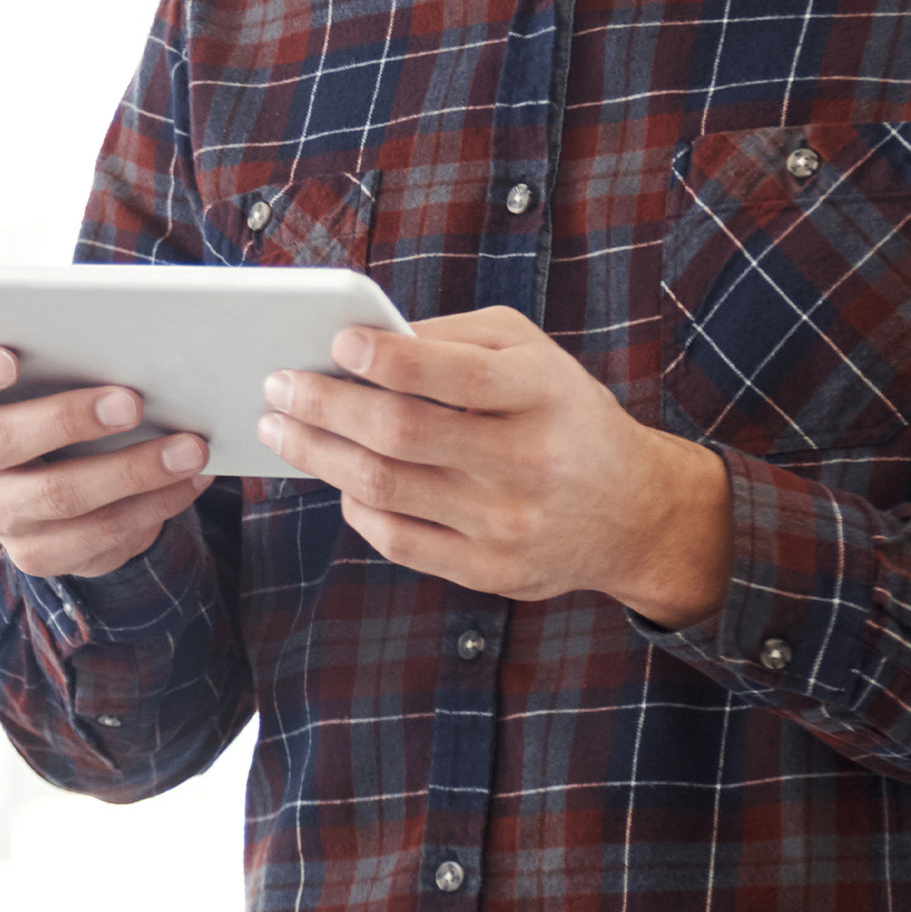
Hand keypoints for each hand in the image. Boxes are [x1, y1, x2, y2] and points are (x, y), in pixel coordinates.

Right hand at [0, 343, 213, 582]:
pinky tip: (188, 482)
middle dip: (69, 418)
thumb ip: (73, 351)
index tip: (7, 359)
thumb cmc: (71, 396)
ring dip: (132, 470)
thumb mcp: (62, 370)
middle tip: (133, 400)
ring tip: (189, 448)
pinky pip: (93, 538)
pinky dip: (151, 507)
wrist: (80, 475)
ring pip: (56, 496)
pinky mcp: (35, 554)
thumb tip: (141, 337)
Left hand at [254, 305, 730, 624]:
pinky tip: (334, 477)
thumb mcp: (529, 352)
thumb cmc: (561, 411)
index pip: (449, 375)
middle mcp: (528, 461)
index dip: (384, 358)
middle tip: (276, 384)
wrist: (634, 511)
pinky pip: (398, 539)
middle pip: (400, 435)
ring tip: (280, 427)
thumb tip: (365, 340)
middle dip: (323, 406)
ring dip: (317, 455)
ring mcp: (507, 524)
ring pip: (386, 488)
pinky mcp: (490, 571)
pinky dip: (354, 505)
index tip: (335, 341)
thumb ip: (451, 340)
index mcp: (540, 393)